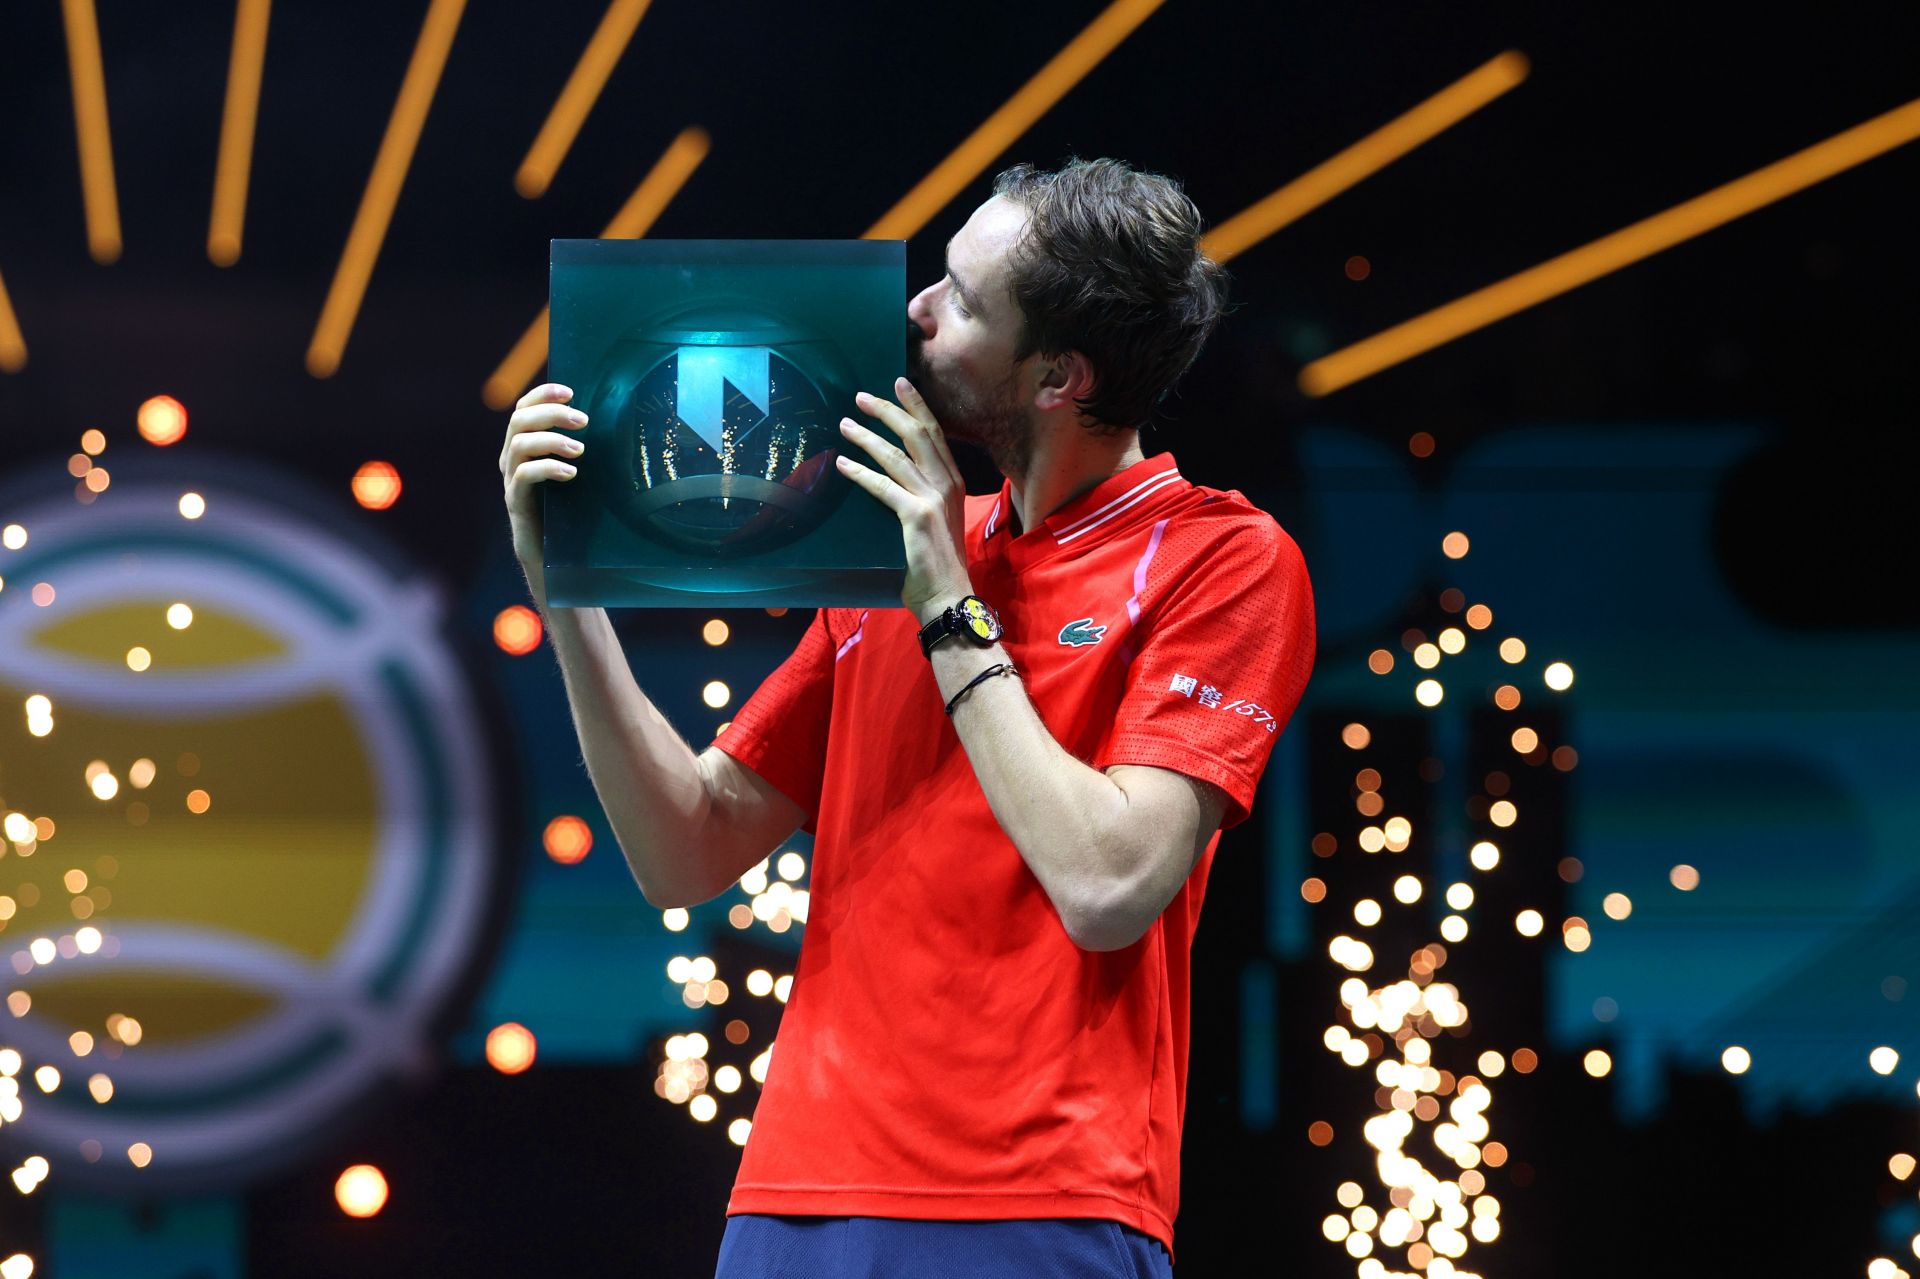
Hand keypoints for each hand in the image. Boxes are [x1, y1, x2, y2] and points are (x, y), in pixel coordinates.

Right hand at [500, 382, 588, 573]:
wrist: (556, 557)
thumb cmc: (573, 511)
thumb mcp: (582, 473)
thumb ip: (585, 448)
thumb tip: (620, 420)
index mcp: (525, 446)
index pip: (523, 408)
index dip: (543, 395)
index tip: (570, 392)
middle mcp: (512, 459)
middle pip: (519, 420)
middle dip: (552, 414)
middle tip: (583, 421)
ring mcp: (511, 480)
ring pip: (519, 444)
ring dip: (552, 440)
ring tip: (581, 450)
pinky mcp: (516, 502)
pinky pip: (524, 476)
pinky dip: (548, 468)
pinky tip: (570, 473)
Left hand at [835, 377, 973, 618]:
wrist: (947, 595)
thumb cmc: (935, 564)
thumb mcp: (934, 519)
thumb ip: (919, 496)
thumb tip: (889, 479)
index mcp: (953, 481)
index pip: (935, 433)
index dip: (916, 406)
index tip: (899, 384)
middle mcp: (947, 483)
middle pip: (917, 433)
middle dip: (889, 410)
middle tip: (862, 397)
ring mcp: (933, 498)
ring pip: (896, 455)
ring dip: (867, 436)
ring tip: (845, 424)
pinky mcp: (916, 514)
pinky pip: (882, 485)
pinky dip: (860, 472)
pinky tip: (842, 463)